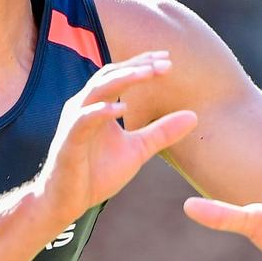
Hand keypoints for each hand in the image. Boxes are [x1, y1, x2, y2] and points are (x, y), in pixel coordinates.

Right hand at [37, 51, 197, 222]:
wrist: (67, 201)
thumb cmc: (97, 173)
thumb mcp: (138, 150)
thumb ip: (162, 132)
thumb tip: (194, 115)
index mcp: (98, 105)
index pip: (120, 74)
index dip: (142, 64)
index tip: (168, 59)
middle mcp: (84, 107)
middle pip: (109, 75)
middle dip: (136, 66)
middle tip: (163, 62)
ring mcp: (74, 122)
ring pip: (95, 90)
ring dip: (121, 79)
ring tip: (146, 73)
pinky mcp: (68, 142)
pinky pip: (83, 121)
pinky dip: (101, 112)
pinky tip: (122, 108)